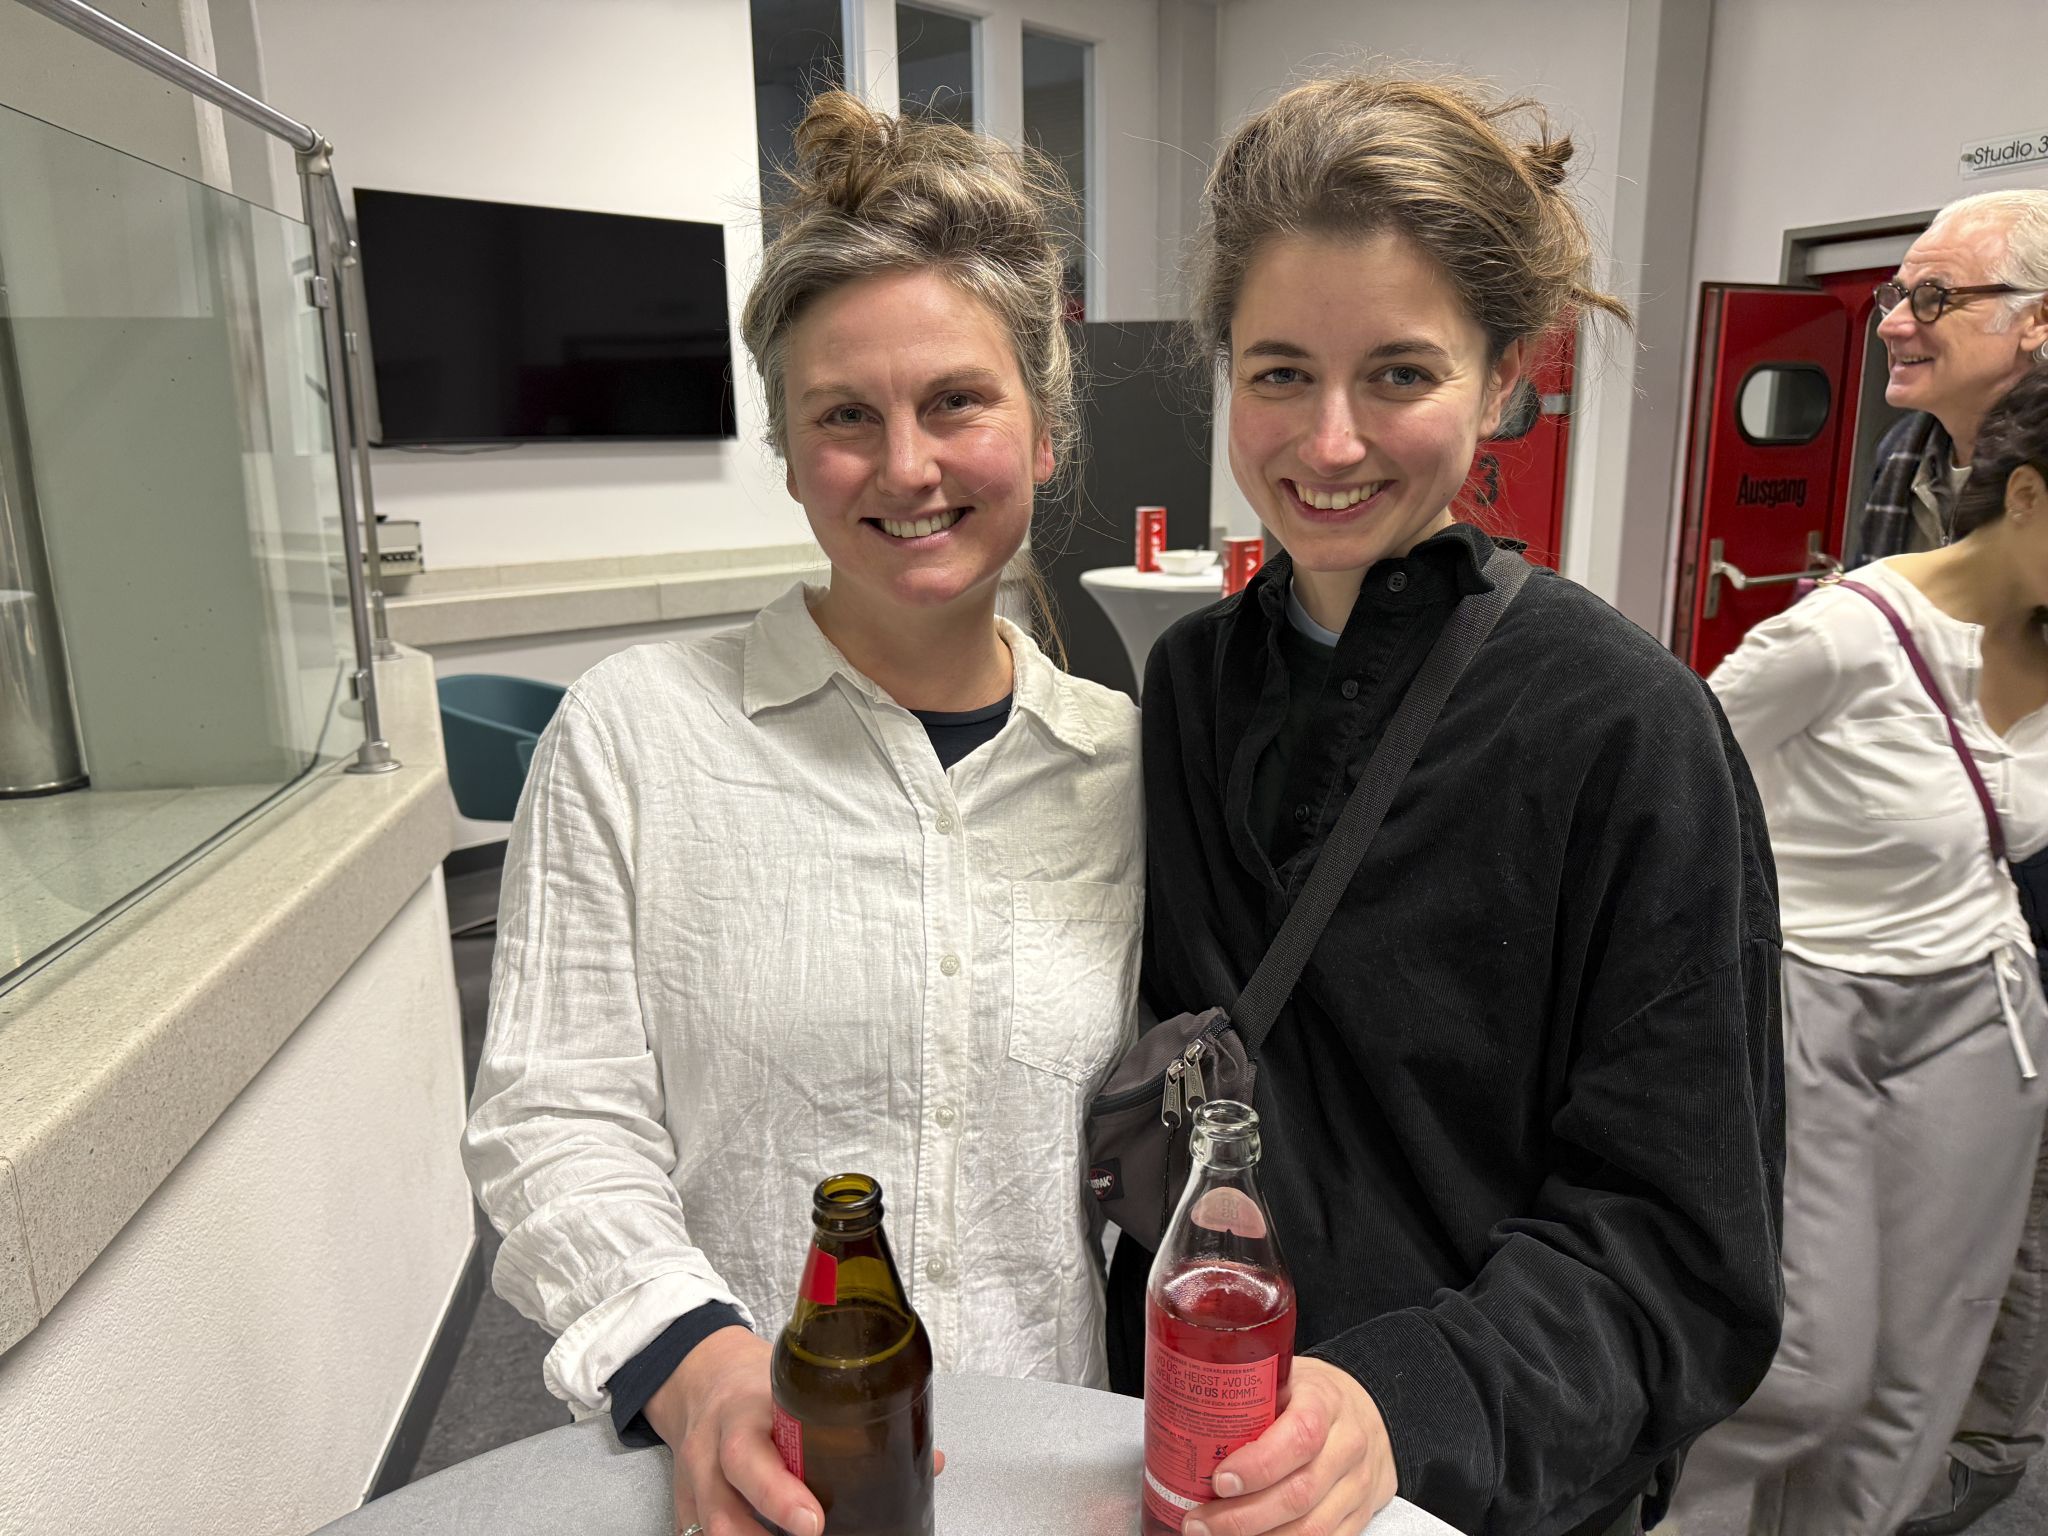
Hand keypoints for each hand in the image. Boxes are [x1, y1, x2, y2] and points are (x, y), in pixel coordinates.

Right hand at [643, 1326, 820, 1535]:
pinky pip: (696, 1532)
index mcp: (738, 1414)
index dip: (778, 1496)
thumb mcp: (787, 1386)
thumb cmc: (756, 1384)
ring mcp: (690, 1480)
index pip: (746, 1456)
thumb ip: (819, 1416)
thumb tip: (874, 1449)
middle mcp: (707, 1450)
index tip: (813, 1522)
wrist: (702, 1376)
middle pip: (721, 1507)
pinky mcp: (684, 1501)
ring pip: (708, 1528)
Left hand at [1183, 1358, 1397, 1535]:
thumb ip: (1250, 1394)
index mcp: (1325, 1402)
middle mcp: (1347, 1446)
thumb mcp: (1288, 1378)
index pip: (1299, 1436)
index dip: (1258, 1464)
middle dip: (1242, 1516)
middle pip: (1299, 1493)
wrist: (1372, 1410)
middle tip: (1198, 1522)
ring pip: (1311, 1527)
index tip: (1219, 1479)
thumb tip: (1182, 1410)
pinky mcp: (1359, 1515)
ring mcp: (1356, 1485)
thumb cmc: (1314, 1394)